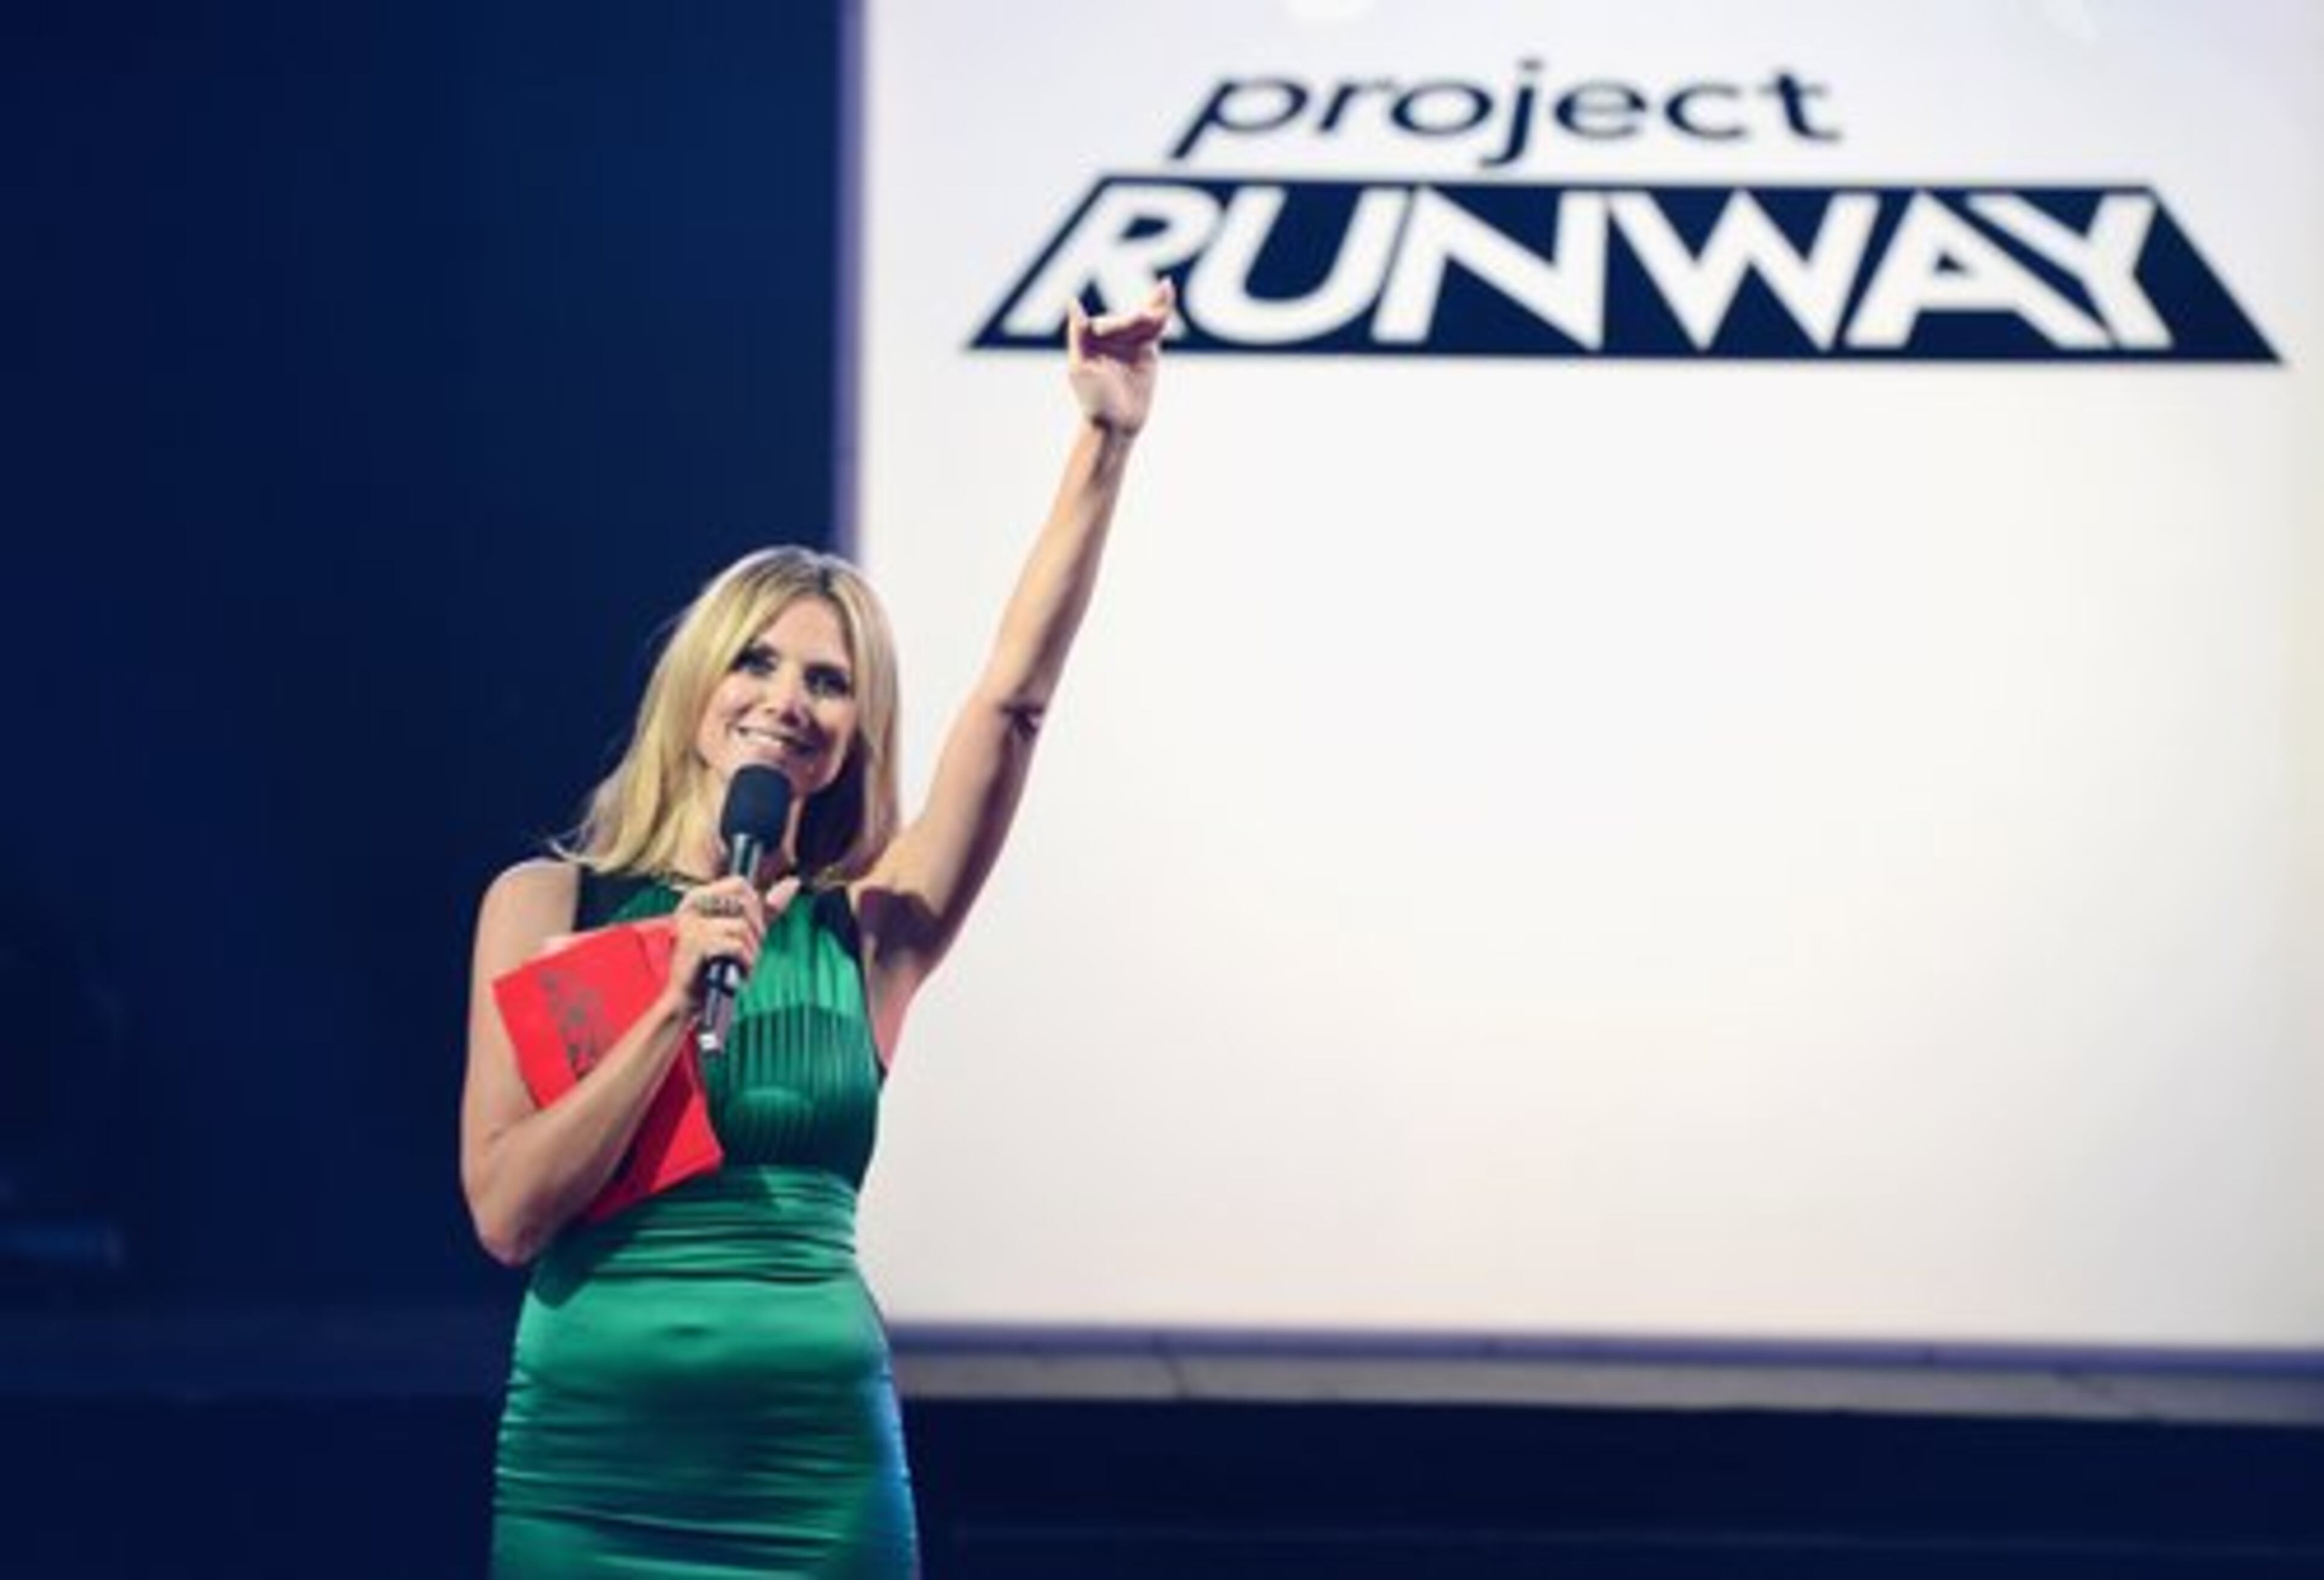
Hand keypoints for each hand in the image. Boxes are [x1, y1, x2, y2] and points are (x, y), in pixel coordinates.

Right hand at [666, 876, 802, 1008]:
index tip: (751, 930)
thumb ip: (766, 908)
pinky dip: (745, 963)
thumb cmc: (716, 965)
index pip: (739, 883)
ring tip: (742, 966)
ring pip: (743, 927)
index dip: (755, 907)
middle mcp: (692, 905)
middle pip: (744, 904)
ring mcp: (692, 923)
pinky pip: (737, 946)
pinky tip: (739, 974)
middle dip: (756, 932)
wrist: (687, 998)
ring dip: (752, 952)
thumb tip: (793, 883)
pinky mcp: (696, 943)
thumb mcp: (741, 931)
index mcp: (698, 897)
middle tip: (747, 953)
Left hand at [1067, 279, 1172, 435]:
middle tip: (1147, 319)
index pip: (1106, 325)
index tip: (1122, 329)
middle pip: (1128, 321)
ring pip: (1143, 320)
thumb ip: (1079, 334)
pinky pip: (1155, 328)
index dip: (1116, 327)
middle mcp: (1110, 337)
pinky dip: (1162, 311)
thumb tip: (1072, 300)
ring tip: (1166, 289)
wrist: (1117, 424)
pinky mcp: (1147, 349)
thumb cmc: (1094, 400)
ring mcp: (1129, 341)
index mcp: (1090, 339)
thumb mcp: (1081, 368)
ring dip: (1155, 306)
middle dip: (1138, 320)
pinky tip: (1167, 290)